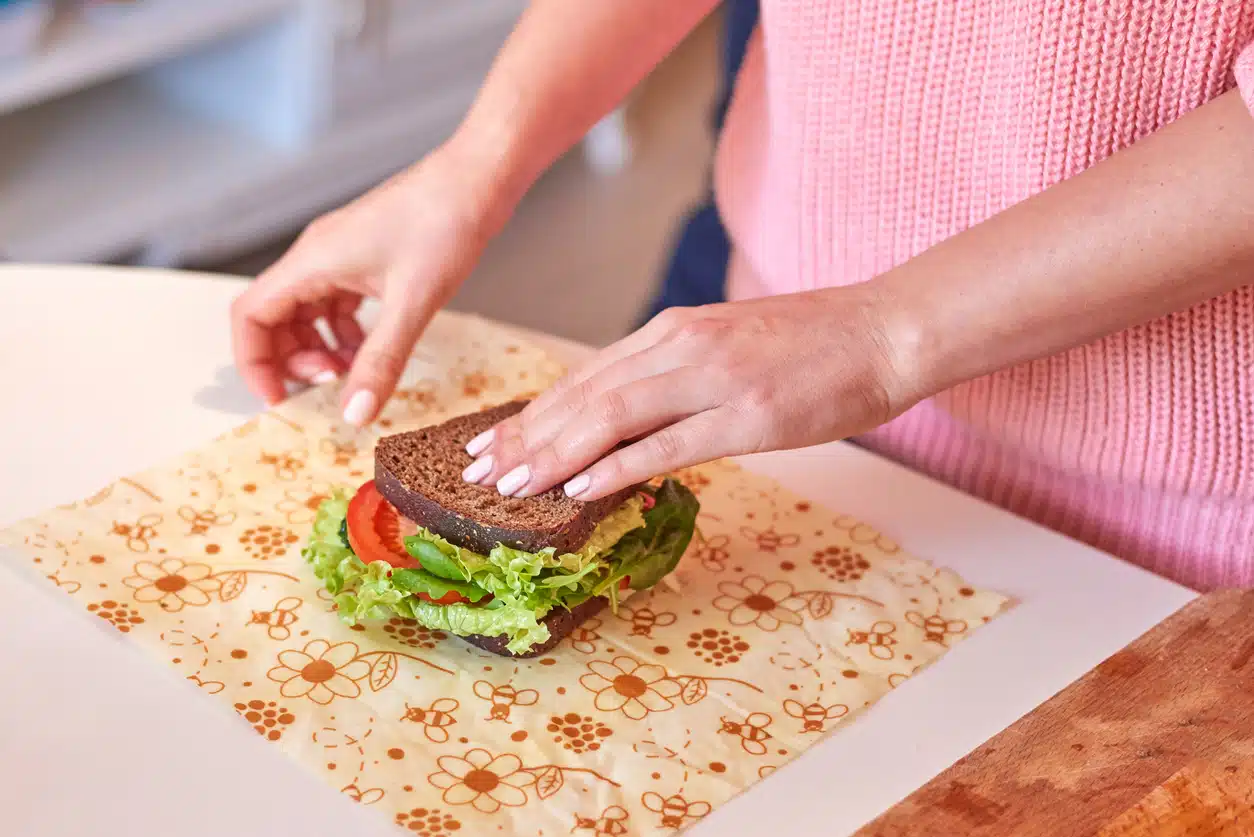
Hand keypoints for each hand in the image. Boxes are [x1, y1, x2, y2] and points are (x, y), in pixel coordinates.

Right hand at [230, 141, 507, 424]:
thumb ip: (382, 361)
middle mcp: (316, 256)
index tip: (278, 398)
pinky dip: (346, 334)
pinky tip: (372, 350)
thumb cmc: (444, 223)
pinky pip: (336, 304)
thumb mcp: (413, 303)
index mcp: (311, 261)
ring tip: (353, 373)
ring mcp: (339, 256)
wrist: (478, 179)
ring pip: (305, 313)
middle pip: (273, 317)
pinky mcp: (364, 258)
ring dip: (321, 349)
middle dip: (292, 360)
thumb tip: (355, 414)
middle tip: (329, 386)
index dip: (254, 362)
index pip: (249, 315)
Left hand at [460, 287, 918, 499]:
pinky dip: (618, 466)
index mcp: (675, 331)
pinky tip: (581, 488)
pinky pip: (670, 444)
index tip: (493, 441)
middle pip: (585, 395)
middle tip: (479, 469)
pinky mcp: (748, 414)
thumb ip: (678, 371)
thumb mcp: (731, 343)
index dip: (533, 412)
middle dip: (526, 435)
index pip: (586, 376)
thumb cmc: (815, 344)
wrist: (885, 330)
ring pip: (613, 416)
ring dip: (554, 452)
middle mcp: (682, 347)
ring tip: (511, 484)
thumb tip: (632, 411)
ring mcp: (714, 379)